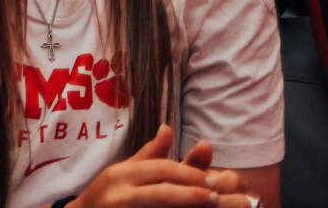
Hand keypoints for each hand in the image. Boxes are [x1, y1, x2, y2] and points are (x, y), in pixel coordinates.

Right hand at [73, 125, 252, 207]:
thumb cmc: (107, 198)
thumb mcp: (125, 173)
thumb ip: (150, 155)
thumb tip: (168, 128)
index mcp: (120, 174)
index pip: (160, 168)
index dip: (190, 172)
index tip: (216, 179)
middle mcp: (117, 192)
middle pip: (161, 190)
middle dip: (193, 192)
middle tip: (220, 196)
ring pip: (157, 203)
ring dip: (186, 203)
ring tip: (213, 203)